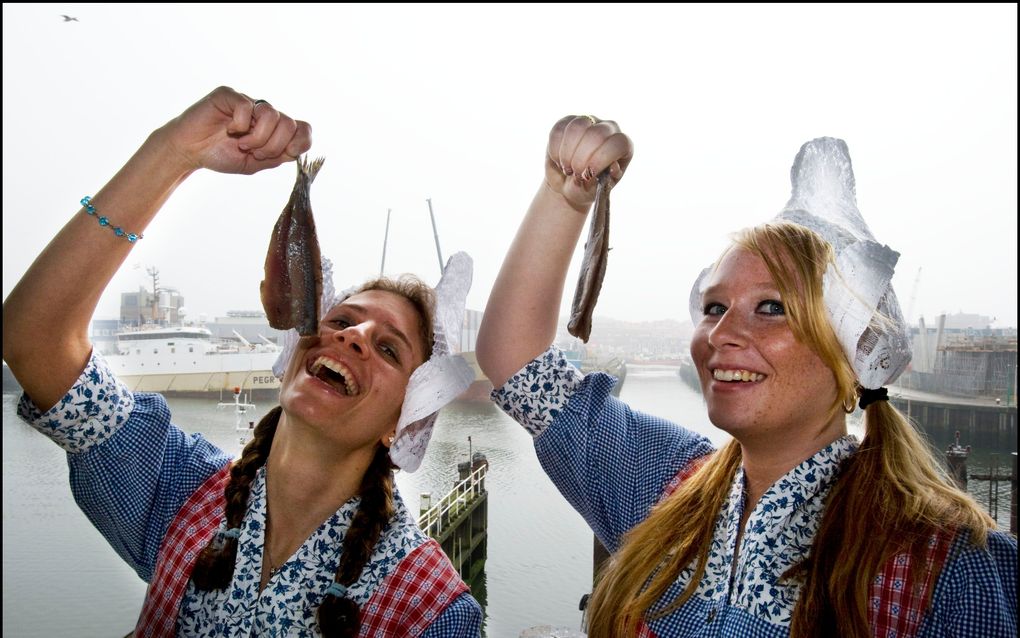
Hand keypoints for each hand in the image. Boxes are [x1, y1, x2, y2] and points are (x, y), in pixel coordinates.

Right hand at [157, 86, 311, 175]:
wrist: (190, 151)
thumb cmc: (221, 155)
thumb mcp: (255, 163)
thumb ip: (277, 157)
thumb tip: (296, 150)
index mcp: (274, 128)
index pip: (304, 129)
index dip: (300, 143)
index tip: (284, 154)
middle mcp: (264, 112)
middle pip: (289, 124)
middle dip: (273, 146)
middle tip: (253, 152)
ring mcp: (248, 101)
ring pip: (271, 114)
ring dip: (258, 138)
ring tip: (241, 144)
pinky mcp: (229, 94)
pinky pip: (246, 106)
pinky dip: (239, 125)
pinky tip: (229, 129)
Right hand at [544, 115, 632, 212]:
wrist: (567, 183)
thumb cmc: (588, 187)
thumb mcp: (599, 189)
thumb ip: (608, 179)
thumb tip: (614, 167)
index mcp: (623, 147)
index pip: (619, 143)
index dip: (603, 158)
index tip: (589, 174)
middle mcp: (609, 129)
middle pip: (597, 134)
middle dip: (582, 158)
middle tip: (576, 174)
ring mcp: (589, 122)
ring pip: (578, 127)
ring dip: (568, 153)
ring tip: (567, 168)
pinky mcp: (568, 121)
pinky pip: (560, 129)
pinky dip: (556, 149)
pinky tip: (559, 160)